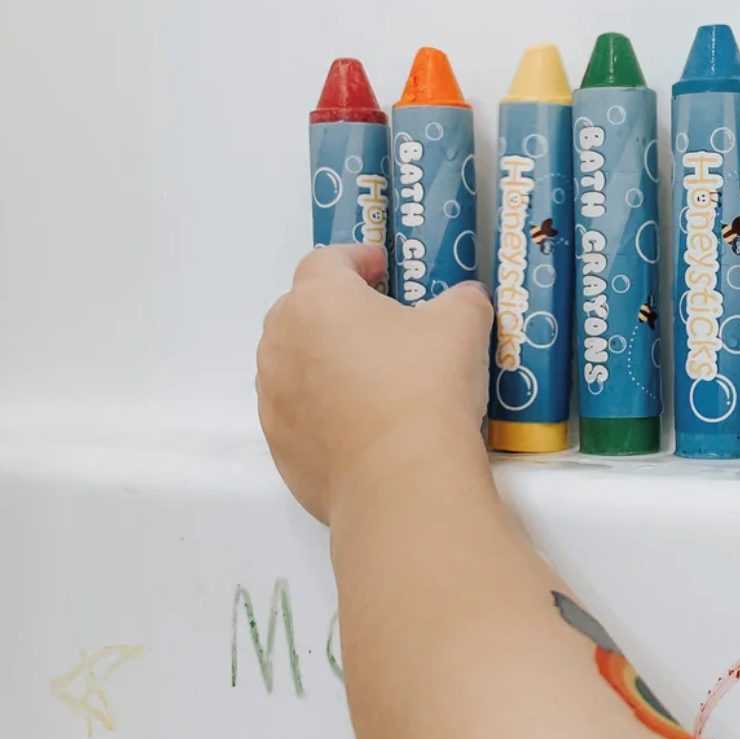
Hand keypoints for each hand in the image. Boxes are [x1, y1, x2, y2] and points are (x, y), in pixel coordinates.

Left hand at [256, 245, 491, 523]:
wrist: (403, 480)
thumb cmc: (426, 387)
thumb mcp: (463, 325)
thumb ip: (462, 299)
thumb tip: (466, 300)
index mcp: (318, 301)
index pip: (327, 260)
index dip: (357, 258)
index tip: (382, 267)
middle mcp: (281, 343)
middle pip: (301, 311)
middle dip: (336, 311)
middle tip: (379, 325)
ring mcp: (274, 398)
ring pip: (294, 365)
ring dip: (324, 362)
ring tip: (369, 379)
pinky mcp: (280, 446)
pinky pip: (299, 414)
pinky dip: (324, 411)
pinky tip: (362, 427)